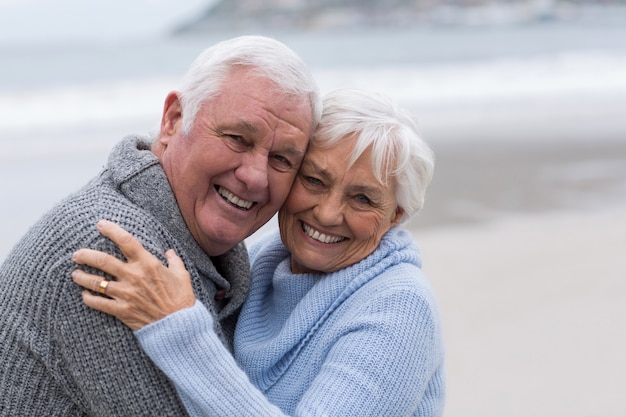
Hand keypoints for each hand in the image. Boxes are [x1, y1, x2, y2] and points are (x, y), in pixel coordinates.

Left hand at [72, 220, 195, 330]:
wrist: (178, 325)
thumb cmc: (181, 298)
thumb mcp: (182, 275)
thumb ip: (174, 261)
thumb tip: (169, 252)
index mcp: (148, 264)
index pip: (126, 241)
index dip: (111, 230)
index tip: (101, 225)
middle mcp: (133, 276)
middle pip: (103, 260)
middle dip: (86, 255)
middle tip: (77, 255)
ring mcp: (125, 294)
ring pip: (96, 282)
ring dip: (82, 277)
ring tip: (75, 274)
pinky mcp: (121, 310)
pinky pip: (98, 303)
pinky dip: (88, 298)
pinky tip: (85, 295)